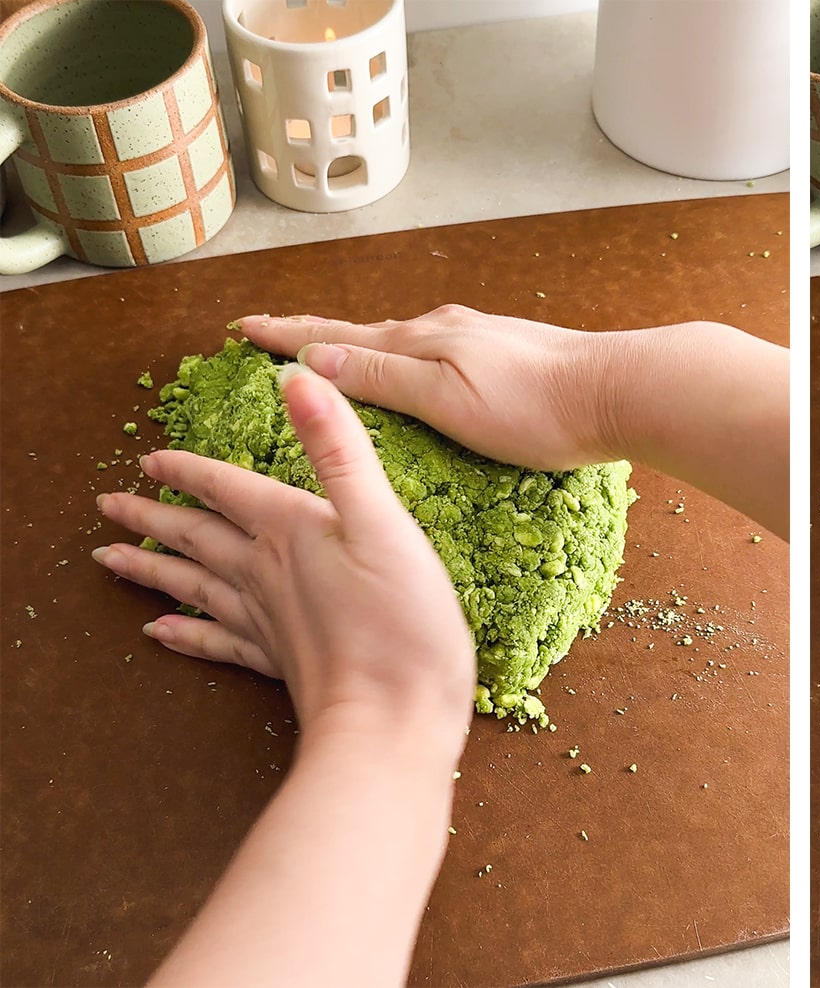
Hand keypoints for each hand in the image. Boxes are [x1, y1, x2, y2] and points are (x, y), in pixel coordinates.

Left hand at [93, 363, 475, 746]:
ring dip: (153, 571)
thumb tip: (302, 378)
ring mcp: (268, 622)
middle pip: (195, 537)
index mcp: (290, 531)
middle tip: (110, 505)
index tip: (151, 459)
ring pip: (194, 586)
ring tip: (112, 560)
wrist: (392, 723)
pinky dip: (185, 635)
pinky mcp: (280, 663)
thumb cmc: (402, 626)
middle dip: (153, 517)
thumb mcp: (384, 523)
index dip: (189, 470)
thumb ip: (341, 451)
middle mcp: (266, 573)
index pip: (226, 489)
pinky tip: (160, 634)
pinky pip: (216, 642)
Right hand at [237, 306, 618, 471]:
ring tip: (331, 351)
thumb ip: (383, 377)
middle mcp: (445, 330)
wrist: (617, 391)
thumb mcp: (447, 399)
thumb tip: (315, 358)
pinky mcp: (506, 355)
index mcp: (422, 341)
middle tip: (271, 335)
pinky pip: (435, 352)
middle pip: (364, 332)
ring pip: (401, 341)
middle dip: (315, 337)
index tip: (243, 329)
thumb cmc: (536, 408)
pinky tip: (414, 369)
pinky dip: (403, 358)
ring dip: (359, 346)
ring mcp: (478, 339)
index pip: (336, 337)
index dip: (288, 336)